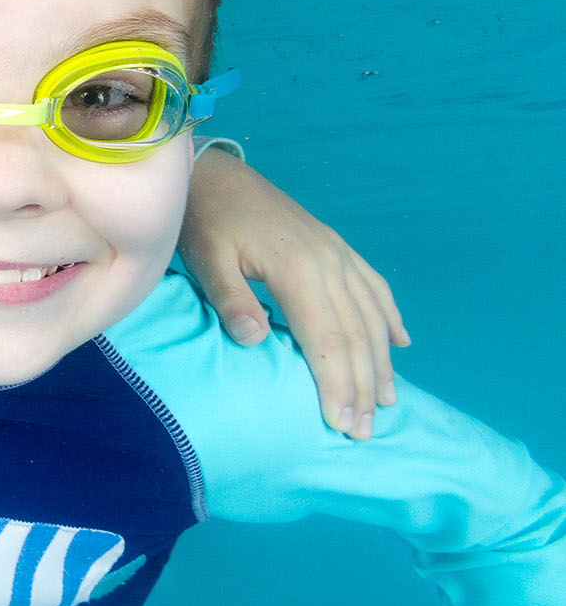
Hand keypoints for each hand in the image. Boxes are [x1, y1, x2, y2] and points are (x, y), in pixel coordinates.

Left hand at [180, 148, 409, 439]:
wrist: (213, 174)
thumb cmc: (204, 220)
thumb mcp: (206, 260)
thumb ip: (231, 299)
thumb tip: (257, 339)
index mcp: (297, 268)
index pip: (326, 339)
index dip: (336, 384)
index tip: (341, 424)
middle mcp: (328, 261)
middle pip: (355, 335)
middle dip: (362, 387)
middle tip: (364, 432)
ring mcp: (336, 252)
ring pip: (370, 315)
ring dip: (381, 361)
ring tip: (387, 402)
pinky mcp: (334, 247)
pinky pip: (373, 286)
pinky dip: (389, 317)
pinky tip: (400, 344)